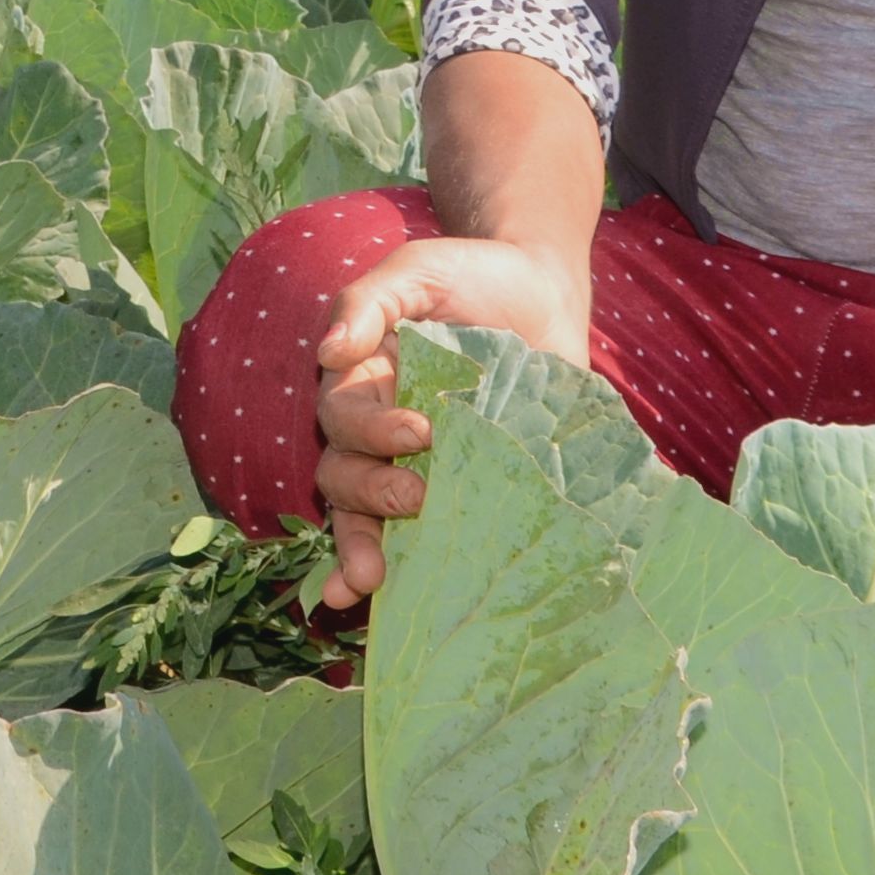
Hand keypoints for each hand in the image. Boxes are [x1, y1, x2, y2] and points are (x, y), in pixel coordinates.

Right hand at [305, 236, 591, 611]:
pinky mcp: (465, 491)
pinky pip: (416, 538)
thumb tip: (328, 352)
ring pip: (363, 517)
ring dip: (362, 548)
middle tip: (414, 498)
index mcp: (363, 382)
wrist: (547, 292)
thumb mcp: (417, 271)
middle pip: (343, 478)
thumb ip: (369, 301)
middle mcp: (380, 431)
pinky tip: (372, 604)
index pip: (343, 420)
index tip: (421, 431)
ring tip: (378, 578)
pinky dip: (390, 573)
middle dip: (368, 498)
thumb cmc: (475, 276)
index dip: (371, 432)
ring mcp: (419, 466)